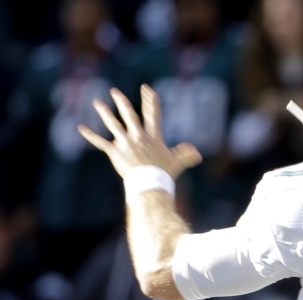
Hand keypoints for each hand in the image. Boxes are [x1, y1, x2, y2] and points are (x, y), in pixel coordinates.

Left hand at [78, 85, 201, 179]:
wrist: (151, 183)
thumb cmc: (164, 173)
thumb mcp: (177, 162)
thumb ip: (186, 155)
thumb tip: (196, 153)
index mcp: (153, 137)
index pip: (152, 115)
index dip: (150, 101)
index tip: (146, 89)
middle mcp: (138, 136)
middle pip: (130, 115)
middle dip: (122, 102)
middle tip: (114, 91)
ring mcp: (126, 143)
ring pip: (113, 124)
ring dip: (104, 113)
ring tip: (96, 102)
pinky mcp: (115, 152)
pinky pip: (101, 142)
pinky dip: (90, 135)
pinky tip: (81, 128)